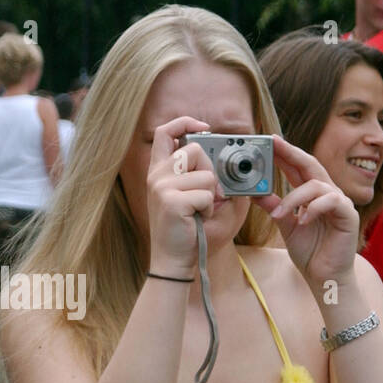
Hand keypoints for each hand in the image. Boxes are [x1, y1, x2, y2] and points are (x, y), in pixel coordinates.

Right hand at [146, 116, 214, 276]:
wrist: (173, 260)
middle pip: (194, 150)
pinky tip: (198, 219)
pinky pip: (206, 194)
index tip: (203, 127)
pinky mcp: (171, 201)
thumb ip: (203, 174)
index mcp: (159, 171)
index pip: (164, 133)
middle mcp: (156, 176)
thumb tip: (225, 157)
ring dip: (211, 195)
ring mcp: (161, 187)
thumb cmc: (187, 230)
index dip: (184, 122)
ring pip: (205, 174)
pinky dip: (209, 209)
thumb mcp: (194, 196)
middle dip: (209, 171)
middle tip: (206, 195)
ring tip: (199, 211)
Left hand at [257, 134, 359, 290]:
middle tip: (273, 144)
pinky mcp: (348, 215)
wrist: (325, 277)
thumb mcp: (286, 226)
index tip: (269, 141)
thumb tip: (255, 192)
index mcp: (312, 194)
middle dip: (291, 153)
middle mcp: (327, 193)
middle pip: (310, 165)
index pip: (298, 168)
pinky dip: (314, 208)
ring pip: (316, 185)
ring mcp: (339, 202)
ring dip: (294, 198)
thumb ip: (275, 207)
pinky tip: (302, 221)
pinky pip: (331, 201)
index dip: (285, 153)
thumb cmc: (310, 252)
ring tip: (278, 215)